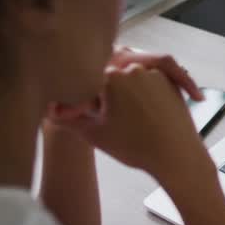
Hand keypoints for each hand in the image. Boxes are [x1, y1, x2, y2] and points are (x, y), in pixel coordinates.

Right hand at [54, 64, 211, 176]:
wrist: (176, 155)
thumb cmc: (135, 146)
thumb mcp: (94, 134)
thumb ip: (67, 119)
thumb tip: (49, 112)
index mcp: (110, 77)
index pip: (90, 85)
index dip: (89, 104)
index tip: (96, 119)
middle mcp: (133, 68)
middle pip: (112, 81)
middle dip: (110, 99)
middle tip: (116, 123)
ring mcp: (154, 73)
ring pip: (133, 83)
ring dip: (129, 98)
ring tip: (134, 123)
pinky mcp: (171, 81)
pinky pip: (151, 86)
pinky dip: (147, 99)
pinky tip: (150, 119)